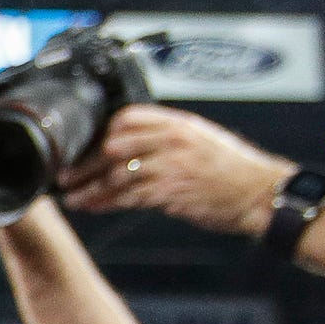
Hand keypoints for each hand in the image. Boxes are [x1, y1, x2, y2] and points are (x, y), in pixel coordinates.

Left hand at [59, 104, 290, 237]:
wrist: (260, 194)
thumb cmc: (231, 170)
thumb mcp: (201, 139)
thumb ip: (165, 138)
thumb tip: (127, 144)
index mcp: (178, 123)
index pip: (126, 117)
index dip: (99, 132)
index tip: (82, 147)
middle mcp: (171, 139)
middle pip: (113, 146)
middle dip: (84, 163)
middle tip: (64, 175)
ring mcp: (170, 164)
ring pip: (115, 174)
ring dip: (88, 188)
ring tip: (71, 197)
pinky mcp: (169, 191)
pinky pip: (127, 196)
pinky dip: (105, 202)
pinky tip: (91, 206)